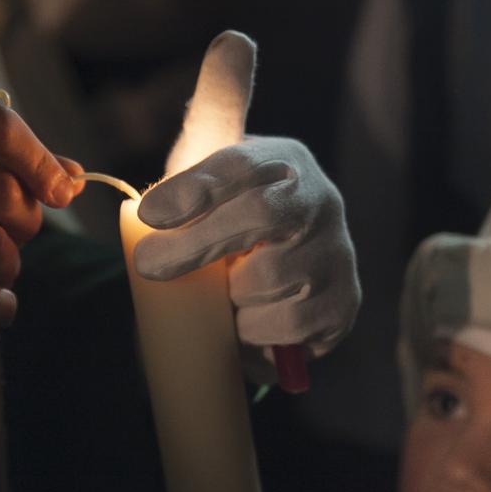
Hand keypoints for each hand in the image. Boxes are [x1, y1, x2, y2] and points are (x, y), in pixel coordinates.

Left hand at [133, 136, 359, 359]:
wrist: (283, 275)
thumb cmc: (228, 226)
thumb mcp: (206, 187)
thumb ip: (184, 180)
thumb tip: (146, 211)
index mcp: (283, 161)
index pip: (242, 164)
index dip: (196, 187)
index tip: (150, 214)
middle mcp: (321, 200)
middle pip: (260, 215)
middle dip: (197, 243)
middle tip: (148, 265)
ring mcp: (338, 252)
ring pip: (268, 278)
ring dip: (230, 295)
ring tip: (223, 294)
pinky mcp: (345, 303)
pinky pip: (288, 325)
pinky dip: (254, 330)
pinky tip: (247, 320)